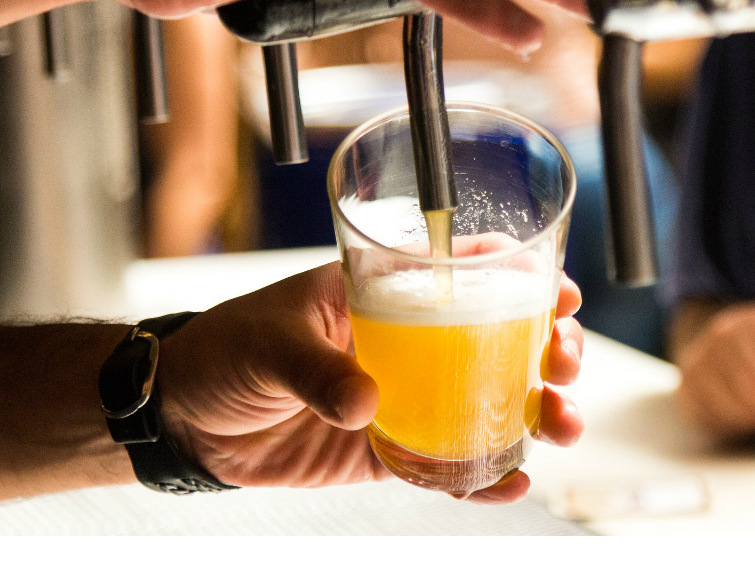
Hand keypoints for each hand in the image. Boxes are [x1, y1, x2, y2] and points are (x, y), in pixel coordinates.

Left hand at [158, 261, 584, 503]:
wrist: (189, 417)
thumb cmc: (226, 351)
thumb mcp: (271, 343)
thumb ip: (317, 370)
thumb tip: (367, 405)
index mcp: (378, 294)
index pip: (459, 273)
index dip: (516, 275)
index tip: (559, 289)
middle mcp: (402, 344)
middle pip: (494, 339)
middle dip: (545, 346)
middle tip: (564, 359)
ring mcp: (401, 399)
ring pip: (485, 403)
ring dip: (536, 411)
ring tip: (565, 423)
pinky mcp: (386, 451)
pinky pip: (446, 463)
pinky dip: (483, 476)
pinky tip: (516, 481)